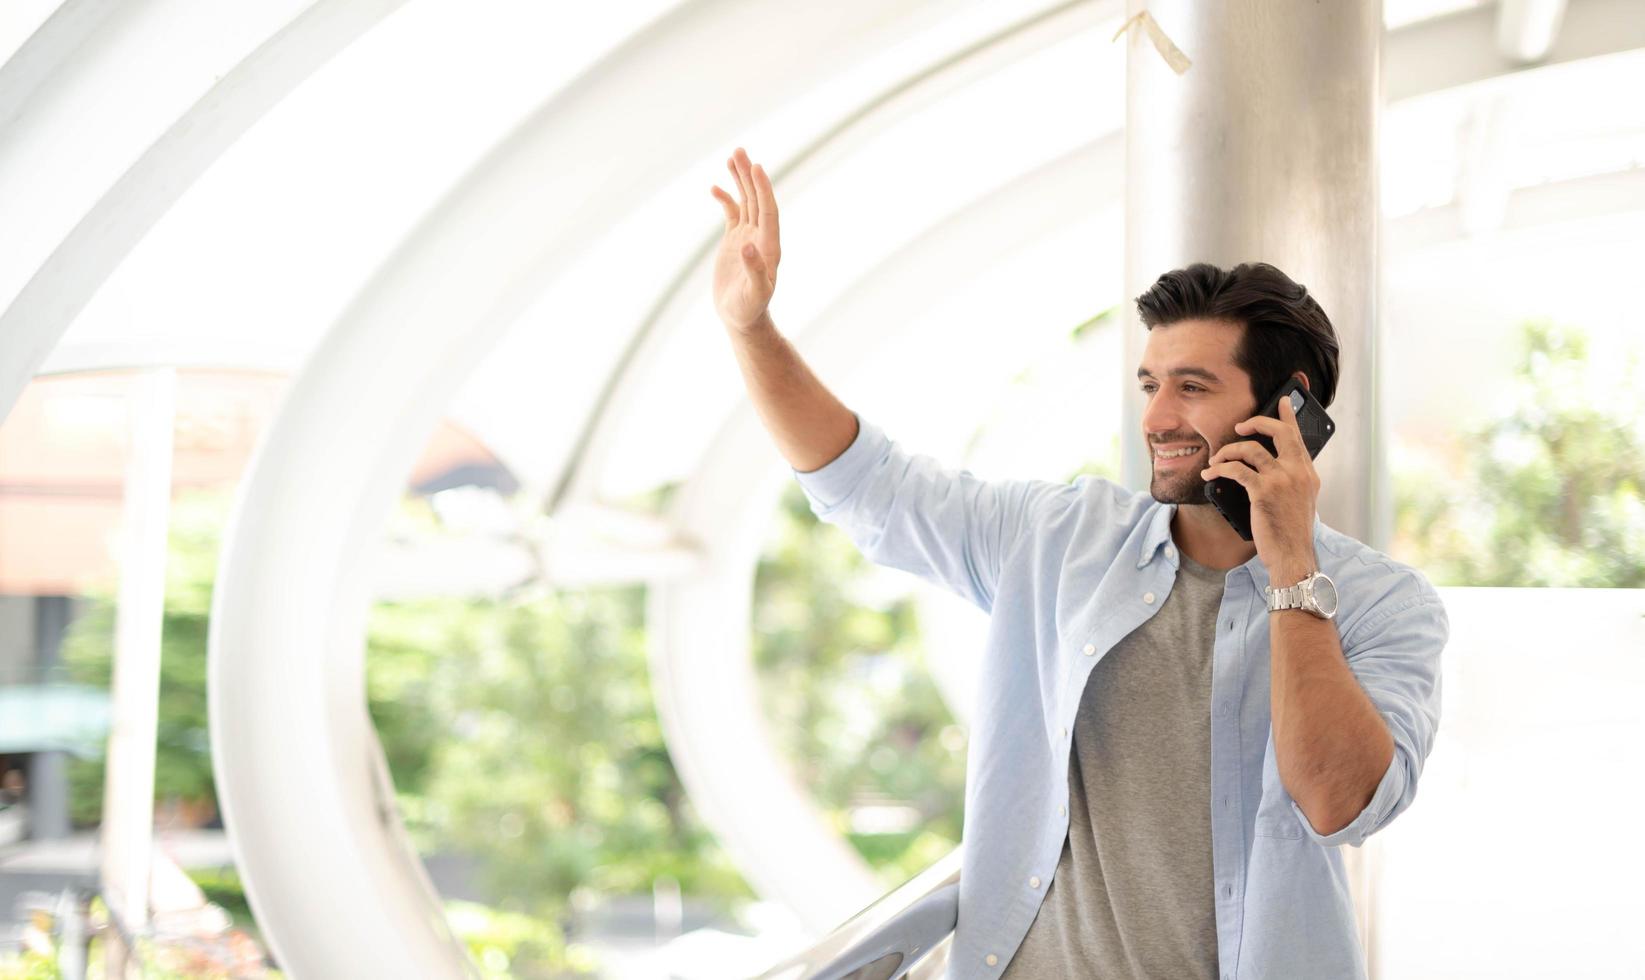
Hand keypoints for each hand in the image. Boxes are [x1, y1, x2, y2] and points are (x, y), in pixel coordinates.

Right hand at [710, 147, 781, 333]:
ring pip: (746, 202)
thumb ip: (755, 271)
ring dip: (740, 181)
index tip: (756, 168)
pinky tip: (716, 189)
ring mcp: (748, 237)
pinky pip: (732, 214)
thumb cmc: (750, 309)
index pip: (768, 211)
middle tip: (740, 151)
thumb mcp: (755, 294)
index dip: (763, 189)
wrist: (741, 318)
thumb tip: (748, 246)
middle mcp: (761, 237)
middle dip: (749, 176)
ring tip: (732, 157)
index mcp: (769, 246)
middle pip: (757, 200)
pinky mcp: (735, 242)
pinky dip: (726, 200)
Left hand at [1199, 392, 1320, 575]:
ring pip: (1251, 449)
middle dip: (1256, 423)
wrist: (1292, 556)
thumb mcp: (1299, 501)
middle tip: (1239, 426)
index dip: (1288, 416)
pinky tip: (1211, 473)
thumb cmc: (1291, 532)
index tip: (1281, 400)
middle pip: (1279, 432)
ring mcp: (1282, 480)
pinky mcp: (1263, 492)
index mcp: (1308, 473)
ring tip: (1216, 460)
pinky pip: (1236, 469)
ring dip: (1228, 451)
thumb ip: (1290, 480)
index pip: (1298, 437)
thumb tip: (1270, 465)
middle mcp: (1298, 472)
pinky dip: (1220, 469)